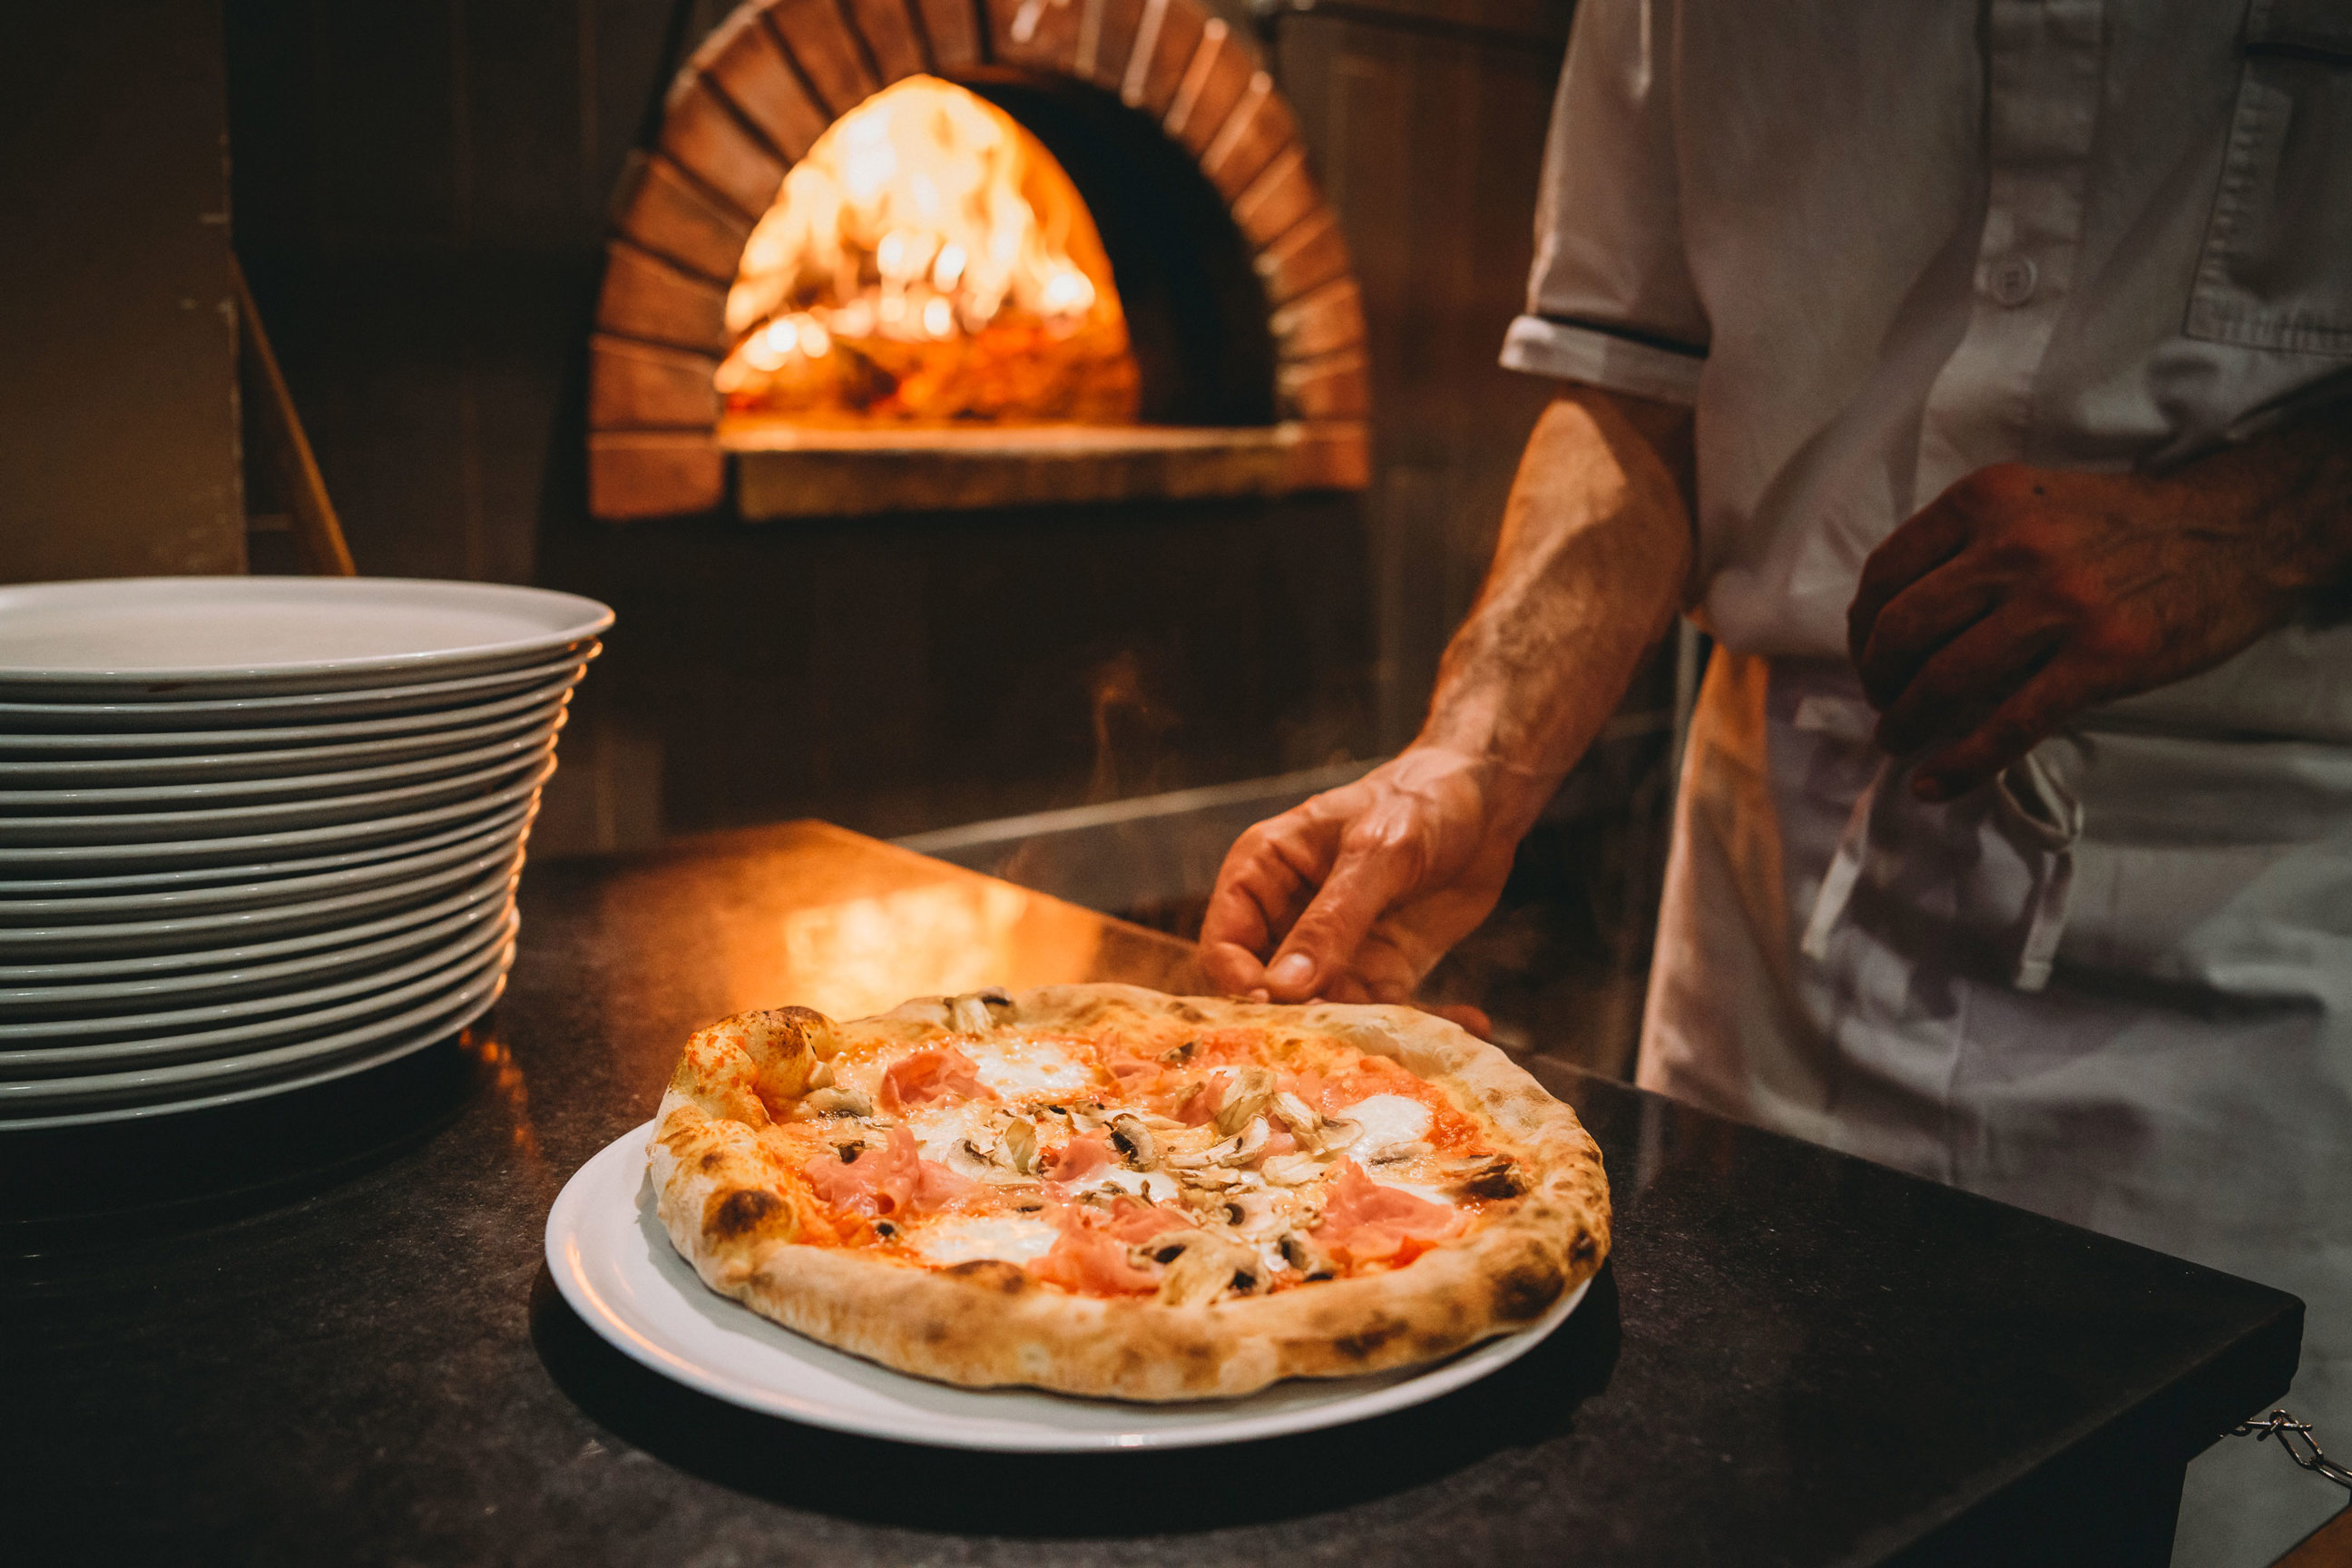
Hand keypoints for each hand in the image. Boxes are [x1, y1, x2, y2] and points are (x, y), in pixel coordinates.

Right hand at [1198, 748, 1525, 1035]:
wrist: (1488, 799)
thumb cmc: (1421, 800)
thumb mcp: (1377, 852)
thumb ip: (1332, 919)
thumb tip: (1284, 988)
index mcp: (1263, 872)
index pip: (1224, 941)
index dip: (1237, 981)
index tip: (1271, 1010)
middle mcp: (1288, 918)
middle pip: (1268, 989)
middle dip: (1299, 1020)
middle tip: (1338, 1045)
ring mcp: (1335, 950)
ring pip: (1327, 1010)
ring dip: (1364, 1031)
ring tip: (1409, 1040)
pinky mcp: (1383, 971)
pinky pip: (1386, 1012)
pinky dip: (1421, 1023)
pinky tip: (1472, 1018)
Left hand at [1847, 461, 2323, 799]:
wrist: (2237, 531)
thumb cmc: (2125, 525)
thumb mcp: (2034, 505)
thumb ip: (1968, 546)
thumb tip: (1894, 620)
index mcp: (1986, 501)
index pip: (1887, 575)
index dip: (1863, 630)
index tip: (1870, 659)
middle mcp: (2012, 545)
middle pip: (1902, 631)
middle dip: (1878, 681)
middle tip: (1885, 705)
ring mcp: (2057, 603)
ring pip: (1945, 680)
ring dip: (1907, 724)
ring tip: (1900, 742)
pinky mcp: (2101, 658)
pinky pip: (2010, 724)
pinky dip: (1961, 763)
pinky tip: (1936, 783)